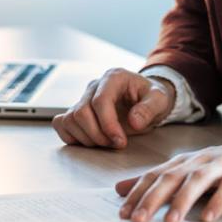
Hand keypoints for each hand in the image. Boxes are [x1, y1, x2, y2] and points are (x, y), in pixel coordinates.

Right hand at [52, 68, 175, 148]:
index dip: (108, 124)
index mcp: (113, 78)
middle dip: (98, 135)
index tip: (120, 141)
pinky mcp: (76, 110)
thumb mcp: (159, 100)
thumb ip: (149, 109)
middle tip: (116, 144)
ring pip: (70, 119)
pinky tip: (91, 141)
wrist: (145, 99)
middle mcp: (94, 86)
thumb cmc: (151, 97)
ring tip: (106, 143)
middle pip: (81, 112)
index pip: (100, 101)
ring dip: (87, 138)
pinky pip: (61, 123)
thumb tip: (134, 122)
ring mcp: (83, 98)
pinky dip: (72, 136)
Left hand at [116, 129, 221, 221]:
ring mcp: (221, 165)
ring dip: (182, 200)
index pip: (155, 175)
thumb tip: (122, 189)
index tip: (123, 211)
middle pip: (171, 177)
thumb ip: (159, 180)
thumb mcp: (191, 170)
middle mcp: (199, 160)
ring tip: (170, 219)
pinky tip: (209, 216)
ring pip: (197, 180)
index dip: (138, 192)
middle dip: (152, 198)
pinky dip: (218, 201)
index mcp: (185, 161)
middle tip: (138, 218)